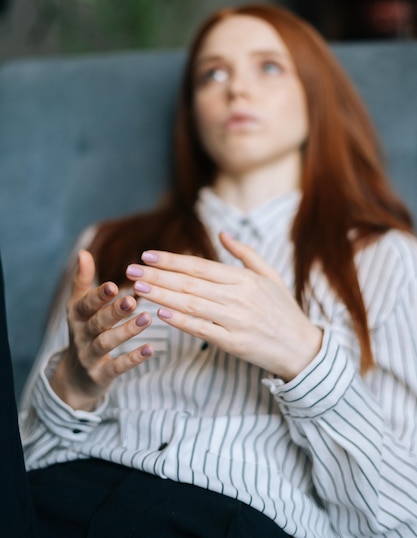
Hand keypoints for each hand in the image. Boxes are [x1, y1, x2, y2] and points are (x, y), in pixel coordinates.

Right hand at [50, 249, 153, 410]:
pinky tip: (151, 349)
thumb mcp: (78, 307)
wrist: (76, 377)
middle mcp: (80, 335)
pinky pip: (117, 367)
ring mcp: (89, 356)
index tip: (114, 285)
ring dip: (126, 331)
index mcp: (76, 315)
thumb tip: (83, 251)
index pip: (85, 303)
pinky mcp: (101, 375)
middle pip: (97, 322)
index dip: (98, 295)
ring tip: (147, 318)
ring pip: (106, 343)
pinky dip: (133, 359)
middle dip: (114, 311)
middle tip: (133, 299)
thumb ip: (83, 280)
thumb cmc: (83, 331)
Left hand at [126, 232, 321, 380]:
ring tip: (137, 288)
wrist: (302, 348)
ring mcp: (235, 320)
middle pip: (189, 283)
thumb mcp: (270, 275)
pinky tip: (160, 314)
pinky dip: (180, 321)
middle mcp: (238, 296)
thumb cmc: (284, 310)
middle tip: (131, 269)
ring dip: (161, 295)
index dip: (171, 260)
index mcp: (244, 278)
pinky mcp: (233, 343)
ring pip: (190, 304)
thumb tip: (222, 233)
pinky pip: (201, 330)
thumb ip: (245, 253)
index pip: (199, 265)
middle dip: (157, 275)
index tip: (147, 255)